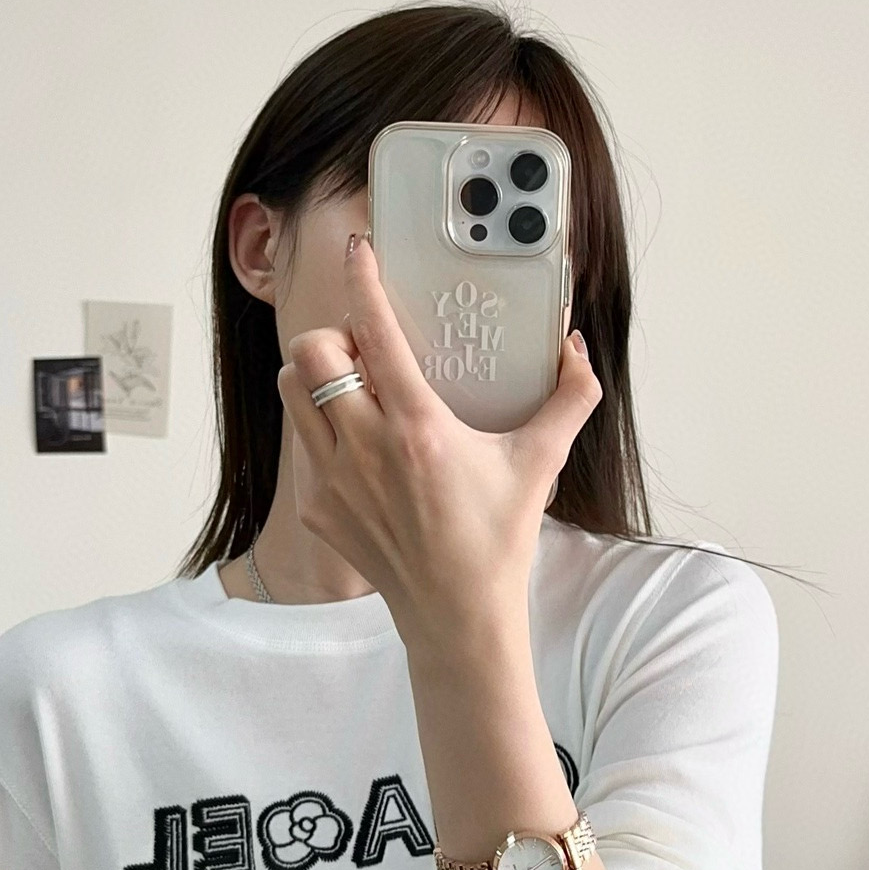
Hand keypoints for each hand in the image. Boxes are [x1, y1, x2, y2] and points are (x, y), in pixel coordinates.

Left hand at [277, 233, 601, 655]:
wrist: (457, 618)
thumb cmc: (496, 541)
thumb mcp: (540, 464)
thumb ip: (568, 400)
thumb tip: (576, 350)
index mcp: (417, 428)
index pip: (374, 334)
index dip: (362, 281)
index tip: (359, 252)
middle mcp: (365, 449)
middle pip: (311, 353)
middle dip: (333, 337)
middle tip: (366, 351)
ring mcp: (332, 481)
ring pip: (292, 392)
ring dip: (316, 378)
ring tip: (355, 391)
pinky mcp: (316, 509)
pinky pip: (301, 446)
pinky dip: (321, 432)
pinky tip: (360, 449)